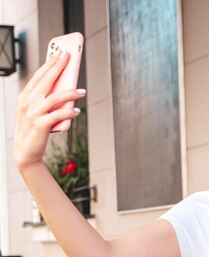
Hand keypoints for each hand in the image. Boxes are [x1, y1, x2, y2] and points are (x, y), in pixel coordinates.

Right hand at [13, 51, 84, 170]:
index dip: (50, 64)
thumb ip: (47, 100)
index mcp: (25, 97)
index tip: (60, 54)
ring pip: (54, 97)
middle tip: (70, 57)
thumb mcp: (38, 112)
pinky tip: (77, 111)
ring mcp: (33, 113)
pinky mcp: (40, 124)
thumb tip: (67, 90)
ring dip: (70, 93)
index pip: (39, 76)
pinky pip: (58, 115)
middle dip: (58, 67)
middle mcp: (27, 102)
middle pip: (46, 81)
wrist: (26, 151)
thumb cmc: (35, 129)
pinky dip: (69, 112)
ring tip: (82, 92)